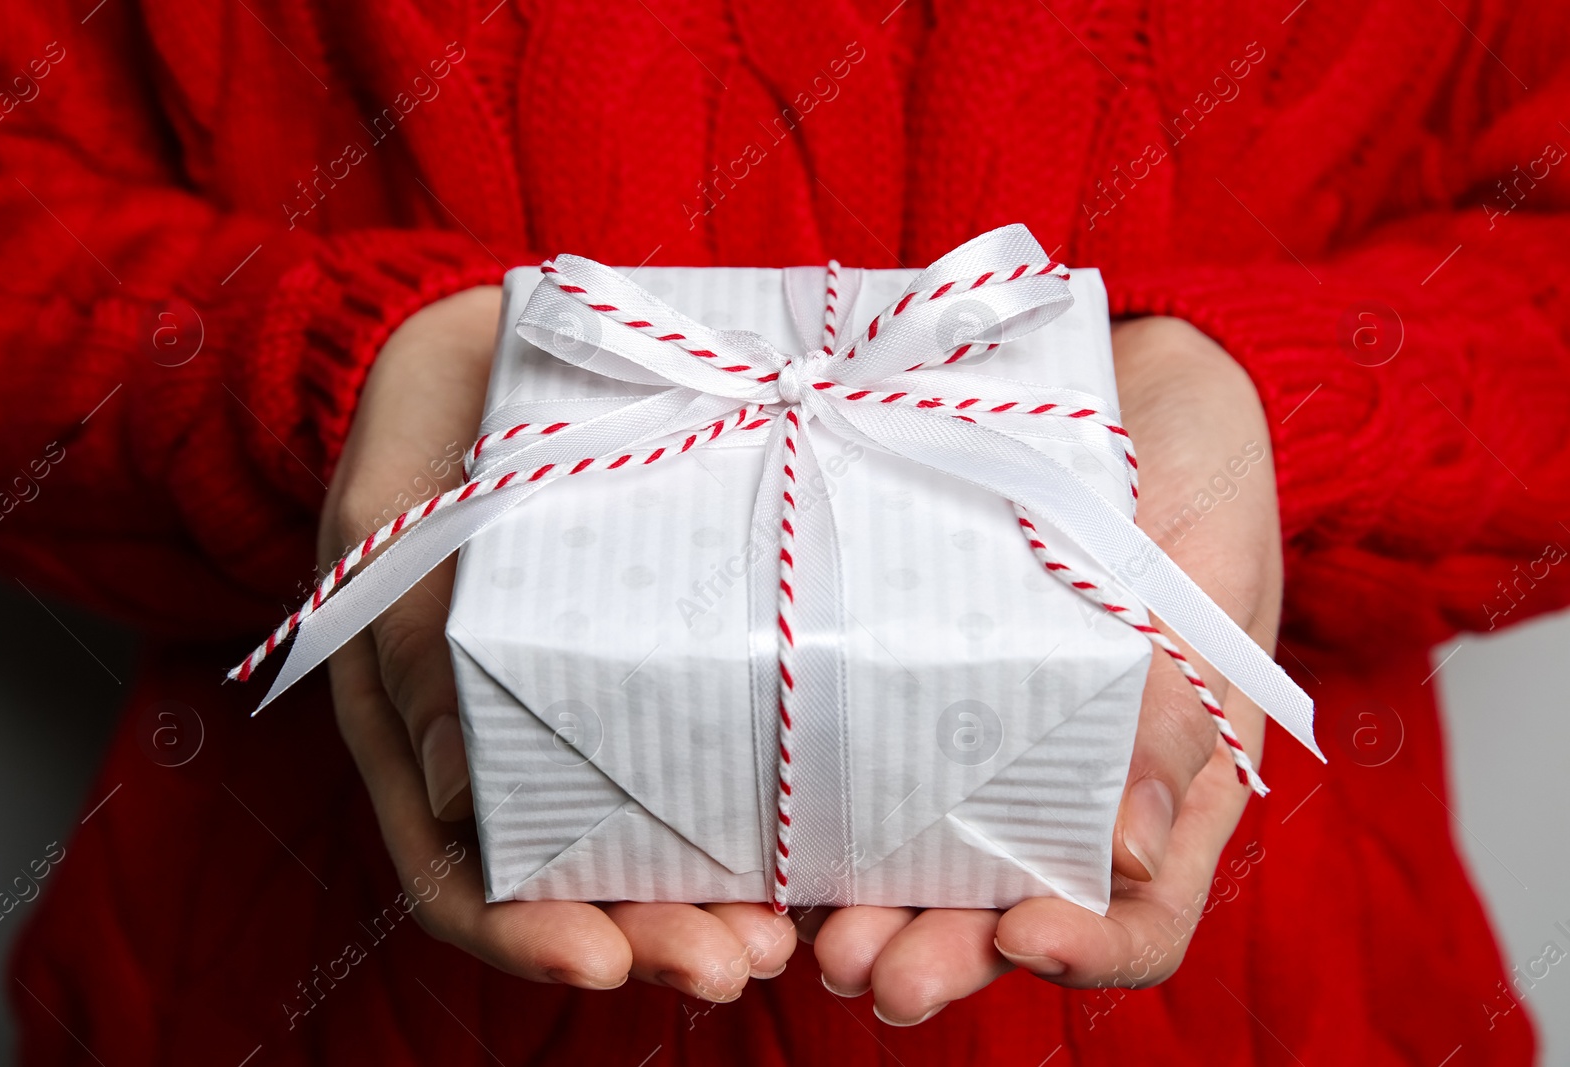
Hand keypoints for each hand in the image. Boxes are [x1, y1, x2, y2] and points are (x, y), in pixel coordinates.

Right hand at [323, 286, 795, 998]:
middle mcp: (496, 734)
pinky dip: (741, 806)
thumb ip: (410, 636)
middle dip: (650, 933)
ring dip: (706, 895)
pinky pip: (692, 749)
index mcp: (411, 719)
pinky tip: (803, 833)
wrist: (491, 341)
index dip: (519, 933)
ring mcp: (577, 698)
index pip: (453, 868)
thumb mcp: (395, 515)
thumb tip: (460, 796)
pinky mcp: (650, 656)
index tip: (604, 965)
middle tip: (738, 960)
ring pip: (638, 833)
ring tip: (788, 929)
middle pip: (565, 878)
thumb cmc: (427, 422)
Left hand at [811, 316, 1281, 1023]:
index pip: (1148, 911)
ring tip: (820, 941)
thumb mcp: (1204, 570)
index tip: (1024, 939)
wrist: (1138, 389)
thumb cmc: (1193, 472)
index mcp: (1178, 778)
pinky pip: (887, 773)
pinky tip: (786, 844)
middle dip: (949, 953)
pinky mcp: (928, 691)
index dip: (1092, 950)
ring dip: (883, 912)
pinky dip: (843, 823)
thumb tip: (1135, 852)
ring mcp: (1001, 742)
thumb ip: (1180, 701)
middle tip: (875, 974)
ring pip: (943, 865)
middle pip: (1022, 911)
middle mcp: (1084, 784)